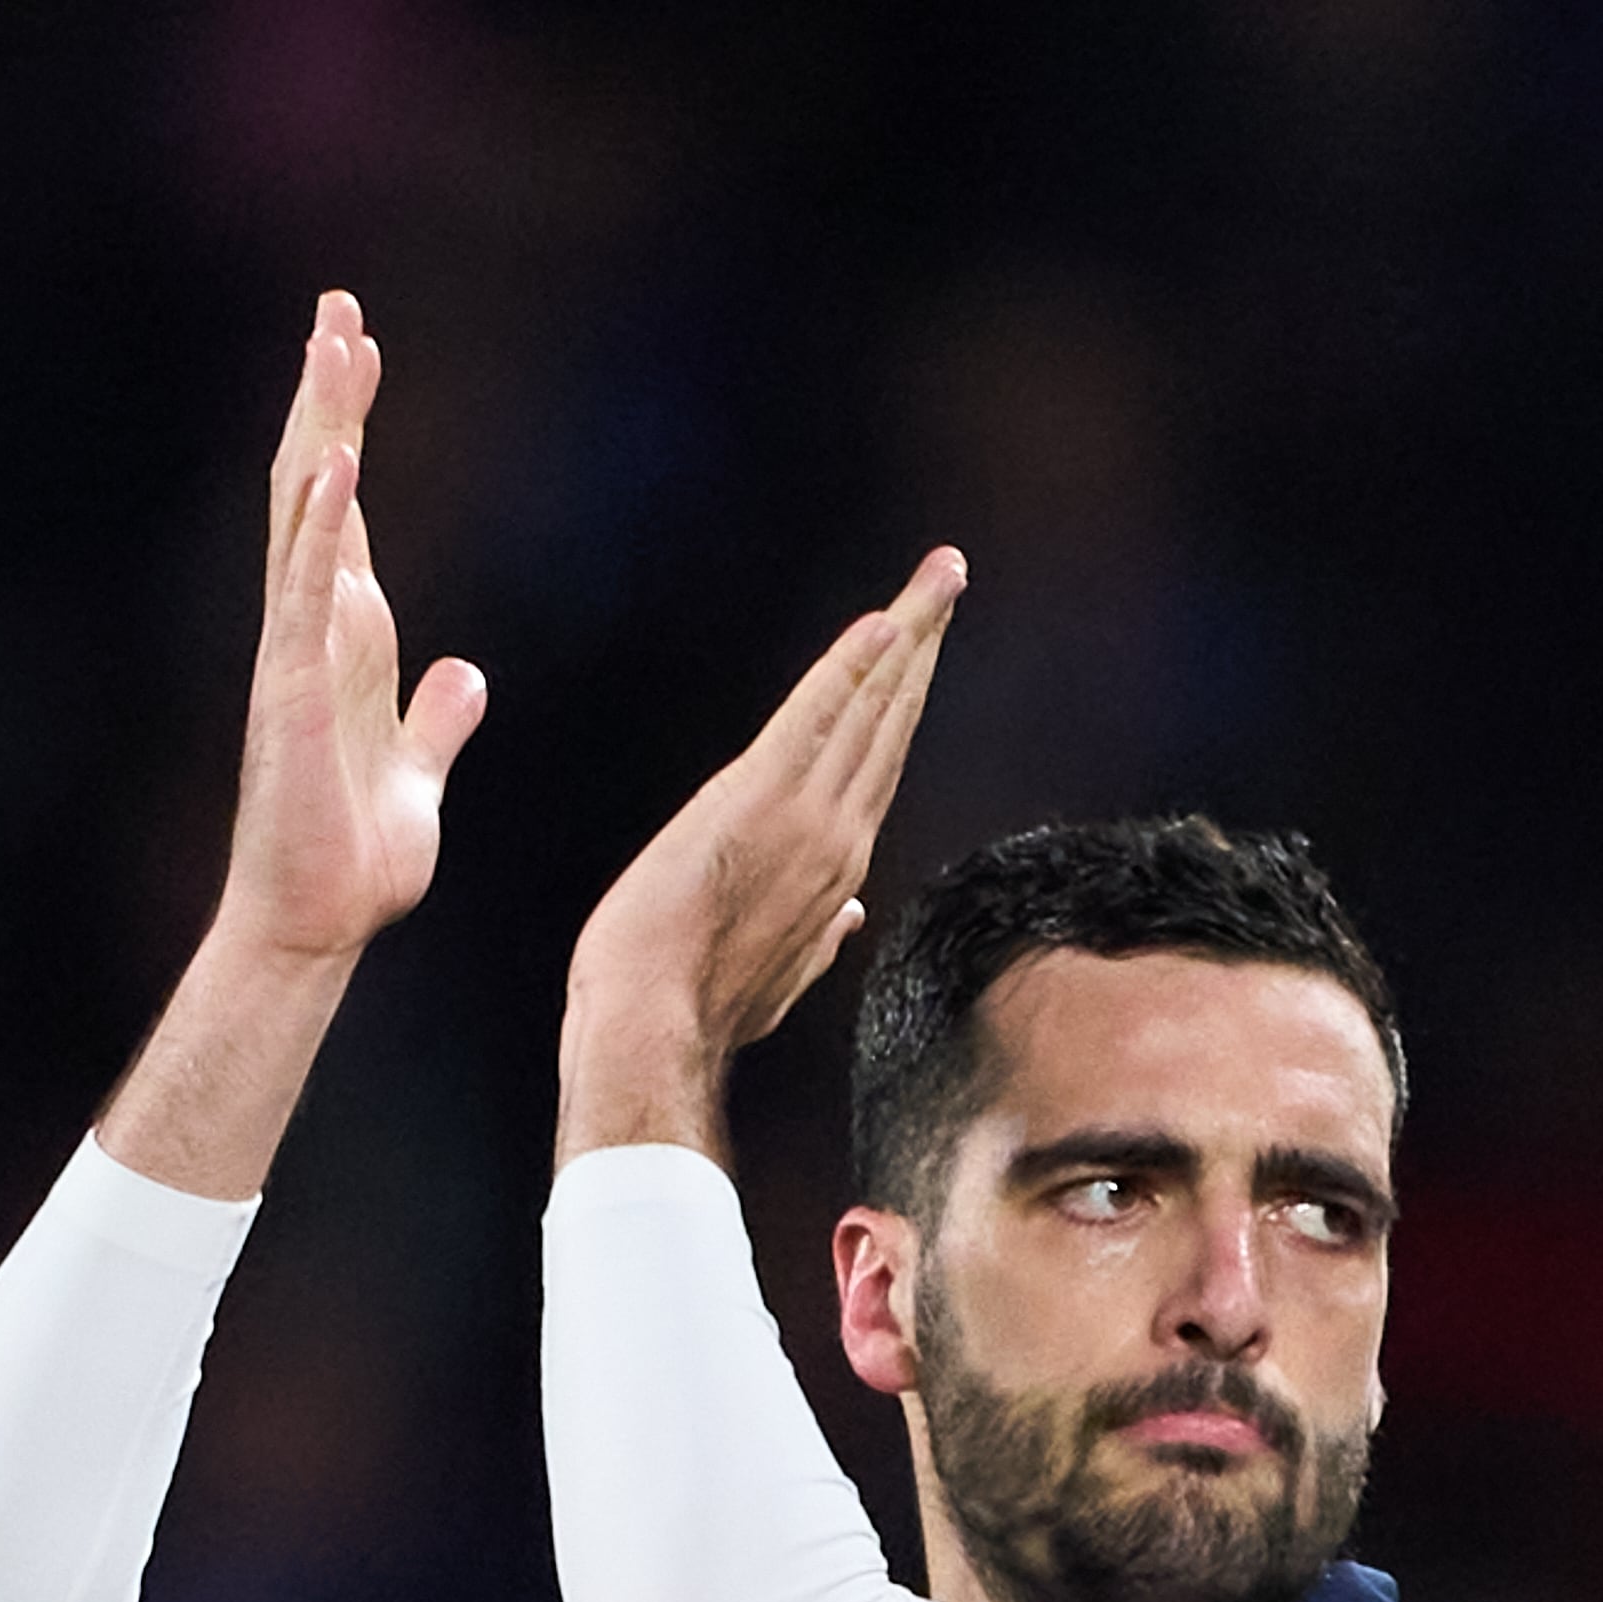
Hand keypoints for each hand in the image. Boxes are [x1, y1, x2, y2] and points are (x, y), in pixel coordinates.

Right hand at [213, 289, 486, 967]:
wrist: (317, 928)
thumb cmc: (354, 863)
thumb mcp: (420, 779)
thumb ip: (437, 722)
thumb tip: (464, 676)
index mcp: (346, 640)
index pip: (351, 510)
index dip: (352, 425)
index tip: (361, 348)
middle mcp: (312, 629)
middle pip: (317, 485)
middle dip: (326, 395)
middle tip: (336, 306)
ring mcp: (294, 653)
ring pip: (304, 515)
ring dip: (319, 427)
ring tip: (330, 342)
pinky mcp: (289, 691)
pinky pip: (305, 593)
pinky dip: (321, 527)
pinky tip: (337, 461)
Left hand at [559, 546, 966, 1159]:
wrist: (655, 1026)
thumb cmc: (699, 1004)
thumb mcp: (777, 971)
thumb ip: (820, 936)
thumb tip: (850, 919)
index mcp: (836, 869)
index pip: (881, 763)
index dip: (906, 697)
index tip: (925, 644)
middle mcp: (840, 835)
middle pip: (891, 719)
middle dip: (924, 640)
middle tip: (948, 574)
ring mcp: (807, 817)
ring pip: (870, 707)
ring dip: (906, 632)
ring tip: (937, 574)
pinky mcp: (758, 799)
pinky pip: (815, 718)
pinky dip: (851, 668)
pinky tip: (884, 622)